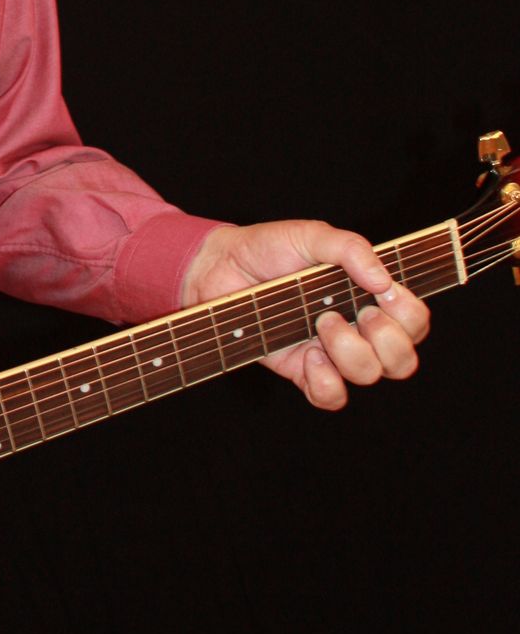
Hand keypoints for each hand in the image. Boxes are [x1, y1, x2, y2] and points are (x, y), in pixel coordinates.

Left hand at [181, 220, 429, 408]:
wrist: (219, 268)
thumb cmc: (269, 248)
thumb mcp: (312, 236)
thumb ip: (351, 248)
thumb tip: (383, 281)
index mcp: (368, 297)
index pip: (414, 321)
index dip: (410, 315)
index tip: (385, 294)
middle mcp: (357, 330)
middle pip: (402, 360)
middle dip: (388, 340)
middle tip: (358, 313)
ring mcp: (330, 353)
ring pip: (369, 376)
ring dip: (351, 351)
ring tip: (321, 322)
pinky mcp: (301, 371)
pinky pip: (331, 397)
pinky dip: (326, 382)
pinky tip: (308, 355)